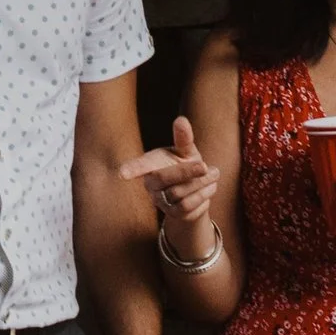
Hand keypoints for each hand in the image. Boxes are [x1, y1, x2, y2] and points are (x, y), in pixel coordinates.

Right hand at [121, 114, 218, 251]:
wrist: (196, 191)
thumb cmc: (186, 164)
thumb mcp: (186, 150)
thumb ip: (183, 138)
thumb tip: (181, 120)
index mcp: (151, 164)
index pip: (140, 166)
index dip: (131, 168)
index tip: (122, 173)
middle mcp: (151, 184)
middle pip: (164, 178)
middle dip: (186, 171)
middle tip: (204, 165)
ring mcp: (161, 201)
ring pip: (179, 193)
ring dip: (200, 183)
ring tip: (213, 173)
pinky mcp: (174, 214)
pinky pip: (189, 206)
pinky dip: (203, 195)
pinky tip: (210, 187)